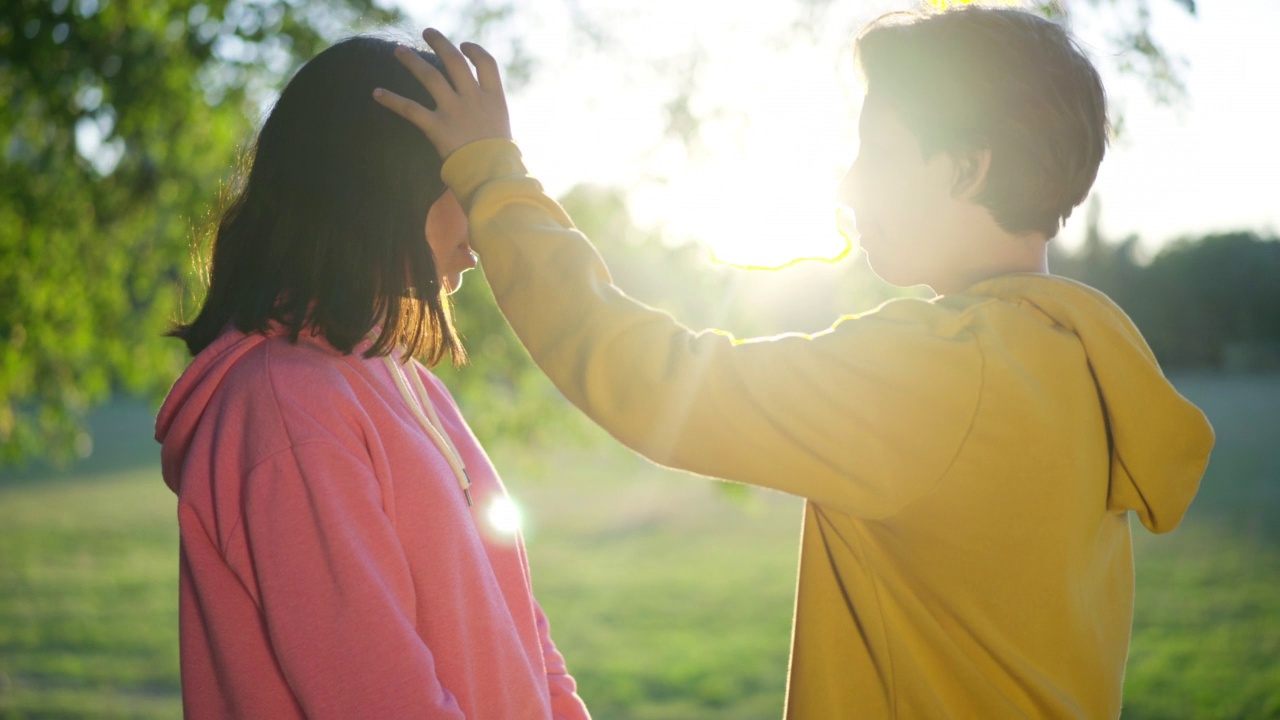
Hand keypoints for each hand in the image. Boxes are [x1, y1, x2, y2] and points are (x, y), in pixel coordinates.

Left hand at [374, 28, 512, 159]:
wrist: (493, 175)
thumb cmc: (500, 161)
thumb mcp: (503, 133)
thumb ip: (490, 118)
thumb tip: (484, 119)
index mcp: (494, 99)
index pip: (486, 63)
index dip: (474, 51)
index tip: (463, 46)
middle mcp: (473, 99)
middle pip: (455, 61)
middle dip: (440, 44)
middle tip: (427, 33)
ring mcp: (454, 111)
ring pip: (430, 76)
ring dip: (412, 61)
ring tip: (398, 50)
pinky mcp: (437, 126)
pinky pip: (410, 109)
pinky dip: (392, 100)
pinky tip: (376, 93)